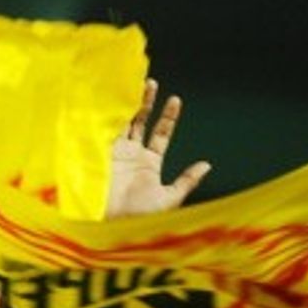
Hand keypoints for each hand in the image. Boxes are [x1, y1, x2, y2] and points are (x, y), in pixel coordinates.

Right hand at [105, 79, 210, 217]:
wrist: (113, 223)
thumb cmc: (142, 215)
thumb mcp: (170, 198)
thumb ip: (186, 180)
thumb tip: (207, 164)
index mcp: (150, 163)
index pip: (160, 135)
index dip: (168, 117)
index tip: (176, 100)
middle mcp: (132, 154)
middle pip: (140, 122)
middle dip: (146, 103)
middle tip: (151, 83)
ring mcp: (115, 152)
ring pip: (123, 122)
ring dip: (130, 104)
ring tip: (137, 84)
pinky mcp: (100, 152)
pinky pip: (106, 129)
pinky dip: (109, 115)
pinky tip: (114, 100)